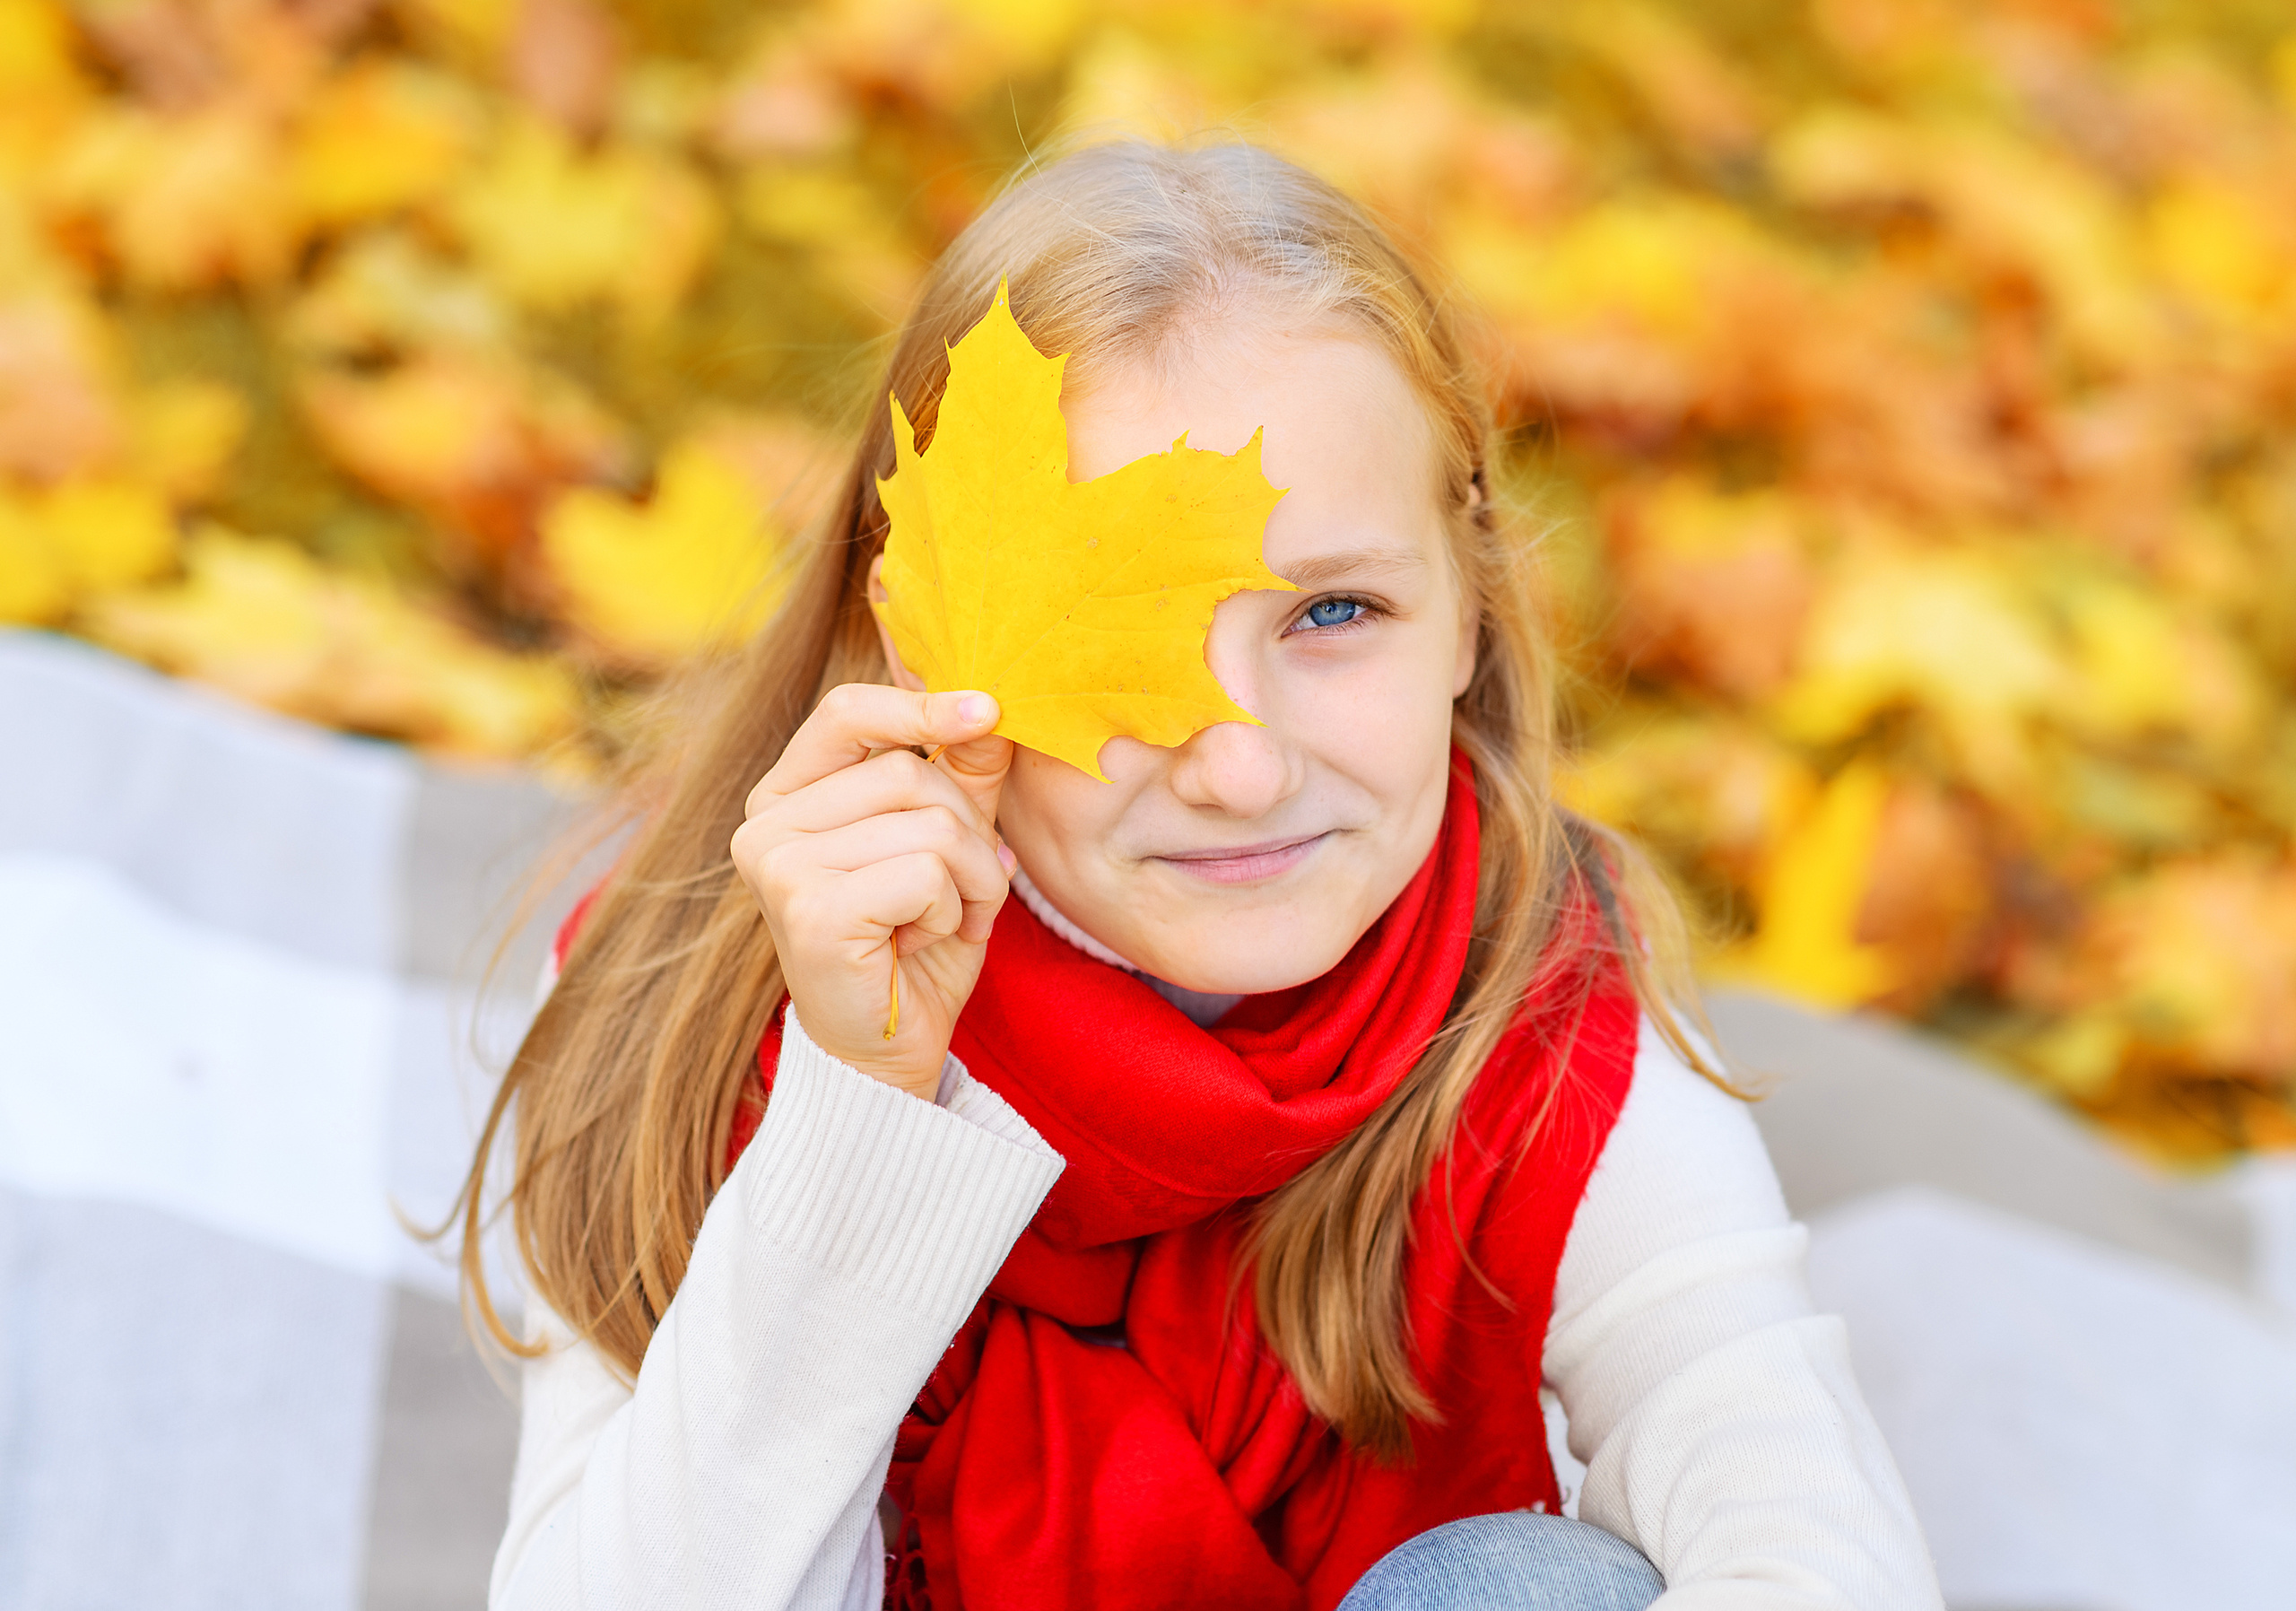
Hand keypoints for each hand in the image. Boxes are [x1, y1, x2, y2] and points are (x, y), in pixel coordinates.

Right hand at [731, 685, 1014, 1097]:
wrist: (890, 1052)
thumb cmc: (913, 946)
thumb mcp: (947, 846)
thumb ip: (962, 776)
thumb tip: (991, 710)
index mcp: (787, 796)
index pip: (847, 712)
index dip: (921, 704)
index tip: (989, 711)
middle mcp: (766, 825)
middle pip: (908, 770)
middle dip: (969, 830)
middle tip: (967, 891)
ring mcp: (779, 866)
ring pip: (929, 822)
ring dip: (971, 878)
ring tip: (949, 919)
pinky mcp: (810, 910)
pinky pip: (925, 872)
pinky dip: (951, 910)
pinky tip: (921, 941)